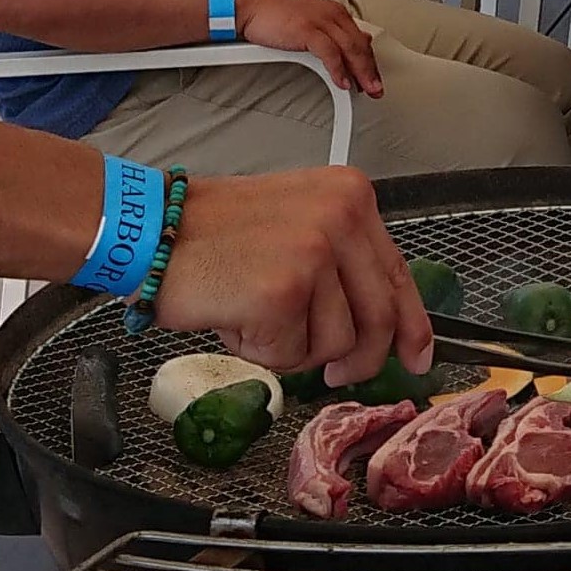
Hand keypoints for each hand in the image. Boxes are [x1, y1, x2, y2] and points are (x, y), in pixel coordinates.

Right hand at [152, 164, 432, 387]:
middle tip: (335, 374)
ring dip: (292, 347)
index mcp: (349, 196)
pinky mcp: (283, 291)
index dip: (412, 327)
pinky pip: (291, 354)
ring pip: (335, 344)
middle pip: (378, 320)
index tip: (418, 356)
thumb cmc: (211, 233)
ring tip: (254, 311)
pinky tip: (236, 316)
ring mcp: (314, 253)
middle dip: (359, 360)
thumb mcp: (296, 225)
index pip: (398, 275)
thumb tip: (380, 328)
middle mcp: (340, 218)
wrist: (151, 229)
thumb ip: (342, 265)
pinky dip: (260, 350)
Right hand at [239, 0, 384, 95]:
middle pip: (360, 45)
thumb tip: (345, 46)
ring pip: (351, 49)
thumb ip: (328, 33)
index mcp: (334, 11)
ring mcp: (321, 21)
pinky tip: (342, 83)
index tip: (373, 78)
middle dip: (371, 70)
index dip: (370, 61)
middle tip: (377, 90)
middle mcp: (332, 14)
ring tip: (366, 90)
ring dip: (361, 73)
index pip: (360, 39)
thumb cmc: (274, 14)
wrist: (252, 3)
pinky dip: (338, 70)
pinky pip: (330, 53)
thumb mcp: (309, 22)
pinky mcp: (308, 30)